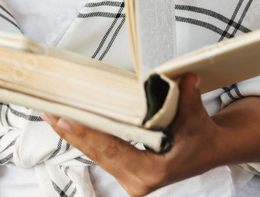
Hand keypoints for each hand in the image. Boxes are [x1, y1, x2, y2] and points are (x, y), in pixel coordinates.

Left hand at [41, 74, 222, 195]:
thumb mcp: (196, 118)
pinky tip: (67, 122)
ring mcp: (129, 177)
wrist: (209, 151)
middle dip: (72, 132)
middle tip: (49, 111)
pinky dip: (85, 136)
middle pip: (97, 153)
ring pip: (95, 154)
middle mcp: (136, 180)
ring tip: (51, 114)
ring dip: (74, 134)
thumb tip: (186, 78)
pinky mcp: (124, 170)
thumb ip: (188, 98)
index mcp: (152, 172)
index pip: (112, 150)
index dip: (89, 134)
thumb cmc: (201, 137)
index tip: (66, 120)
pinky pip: (100, 152)